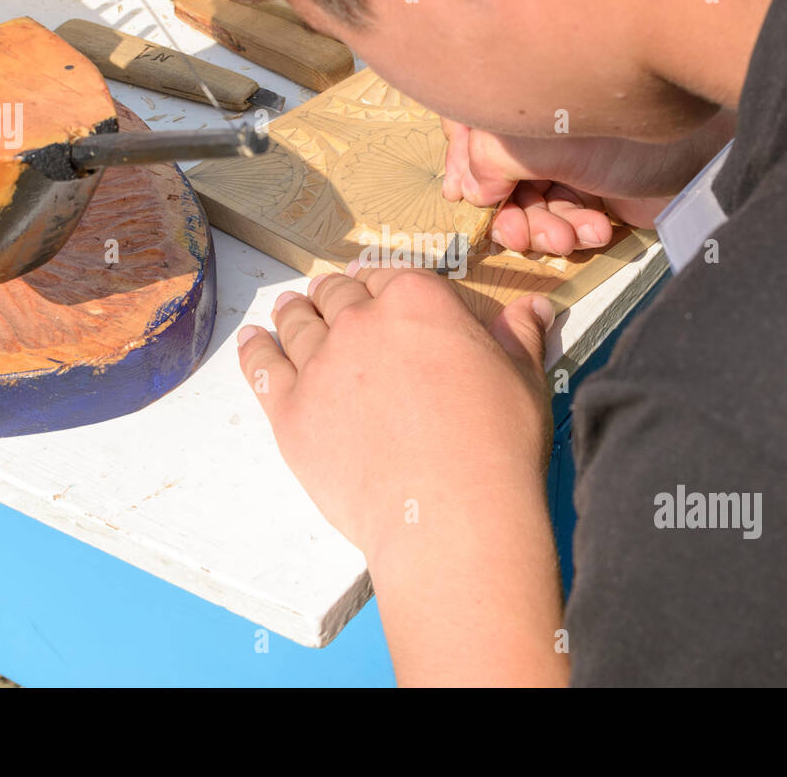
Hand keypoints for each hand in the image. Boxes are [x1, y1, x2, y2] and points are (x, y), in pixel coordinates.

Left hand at [237, 265, 568, 684]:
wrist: (449, 512)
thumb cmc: (496, 446)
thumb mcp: (523, 381)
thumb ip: (518, 338)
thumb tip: (532, 308)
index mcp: (417, 300)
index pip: (390, 275)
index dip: (382, 281)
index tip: (376, 286)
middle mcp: (360, 321)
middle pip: (337, 295)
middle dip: (336, 295)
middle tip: (332, 299)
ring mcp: (320, 365)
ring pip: (297, 324)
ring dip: (294, 312)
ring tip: (288, 310)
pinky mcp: (291, 412)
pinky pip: (263, 367)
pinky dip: (256, 350)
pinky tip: (253, 341)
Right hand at [440, 110, 734, 253]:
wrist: (701, 151)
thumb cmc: (617, 126)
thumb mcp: (534, 139)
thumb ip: (485, 160)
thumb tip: (467, 193)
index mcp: (517, 97)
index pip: (465, 134)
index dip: (465, 171)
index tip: (470, 198)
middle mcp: (537, 125)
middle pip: (494, 179)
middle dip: (508, 213)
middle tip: (520, 234)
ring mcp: (566, 158)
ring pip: (528, 206)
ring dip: (541, 230)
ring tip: (566, 237)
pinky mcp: (593, 188)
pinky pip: (563, 220)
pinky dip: (574, 231)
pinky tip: (596, 229)